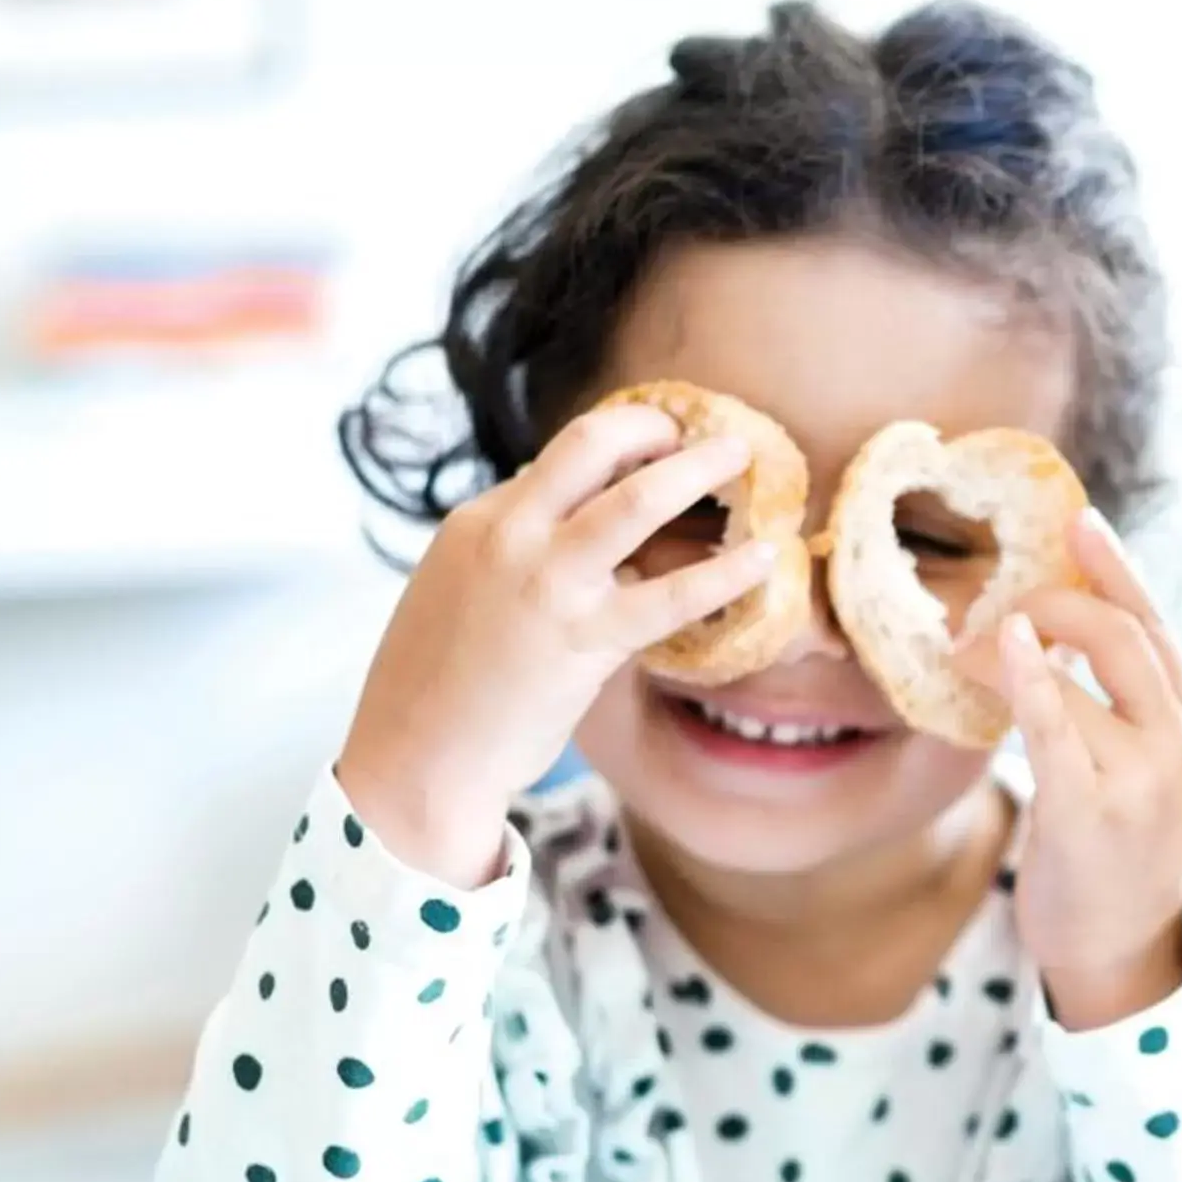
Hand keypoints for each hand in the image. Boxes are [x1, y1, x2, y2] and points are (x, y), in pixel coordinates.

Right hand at [339, 405, 776, 885]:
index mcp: (479, 521)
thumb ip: (517, 551)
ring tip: (745, 457)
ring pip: (637, 502)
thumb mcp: (461, 587)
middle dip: (654, 427)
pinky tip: (765, 561)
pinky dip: (726, 573)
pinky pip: (673, 595)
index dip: (618, 440)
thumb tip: (578, 527)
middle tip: (706, 431)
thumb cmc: (441, 683)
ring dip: (698, 470)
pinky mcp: (587, 639)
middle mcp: (511, 536)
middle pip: (591, 446)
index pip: (559, 457)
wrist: (417, 755)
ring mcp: (550, 583)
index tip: (657, 438)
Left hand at [984, 512, 1181, 1029]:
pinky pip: (1057, 725)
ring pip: (1085, 667)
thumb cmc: (1111, 857)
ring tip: (966, 646)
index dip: (1116, 567)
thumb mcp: (1134, 773)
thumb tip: (1048, 635)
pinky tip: (1001, 644)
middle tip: (1001, 599)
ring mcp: (1141, 775)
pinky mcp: (1092, 809)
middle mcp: (1176, 739)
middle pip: (1125, 629)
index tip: (1077, 520)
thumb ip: (1111, 709)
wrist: (1122, 952)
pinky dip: (1030, 676)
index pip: (1154, 624)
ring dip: (1016, 639)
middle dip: (1060, 594)